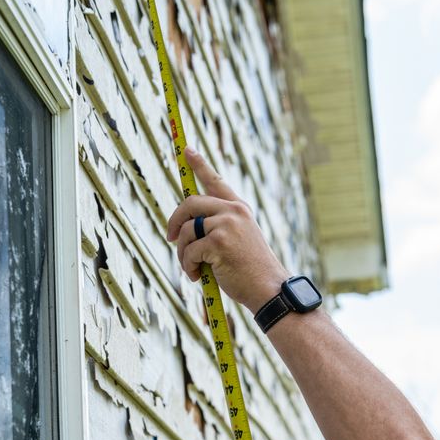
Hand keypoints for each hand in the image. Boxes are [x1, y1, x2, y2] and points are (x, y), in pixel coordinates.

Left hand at [166, 149, 287, 312]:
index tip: (186, 150)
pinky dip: (187, 266)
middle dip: (175, 220)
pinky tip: (197, 276)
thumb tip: (187, 225)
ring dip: (183, 252)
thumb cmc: (251, 270)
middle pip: (190, 203)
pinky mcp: (218, 241)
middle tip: (171, 237)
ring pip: (187, 230)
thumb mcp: (238, 240)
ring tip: (192, 268)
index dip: (199, 165)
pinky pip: (189, 250)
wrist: (268, 288)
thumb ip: (218, 227)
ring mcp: (226, 224)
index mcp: (239, 209)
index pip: (215, 181)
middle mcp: (233, 211)